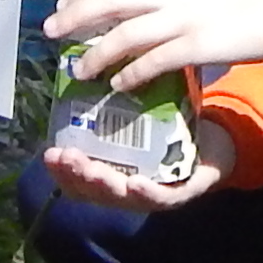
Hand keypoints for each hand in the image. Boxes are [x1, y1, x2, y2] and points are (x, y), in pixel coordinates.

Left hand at [40, 0, 262, 96]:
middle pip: (110, 2)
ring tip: (80, 69)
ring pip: (125, 35)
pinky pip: (154, 62)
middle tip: (51, 33)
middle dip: (76, 17)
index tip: (61, 6)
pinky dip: (132, 73)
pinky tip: (118, 85)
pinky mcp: (197, 45)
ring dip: (98, 53)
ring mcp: (182, 19)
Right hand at [40, 108, 234, 210]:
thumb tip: (87, 65)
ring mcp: (152, 194)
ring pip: (121, 195)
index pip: (78, 178)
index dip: (61, 170)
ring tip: (92, 170)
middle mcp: (126, 189)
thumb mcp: (137, 117)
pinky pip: (161, 196)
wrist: (213, 146)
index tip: (49, 154)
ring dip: (103, 183)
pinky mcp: (180, 193)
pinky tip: (134, 183)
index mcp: (111, 173)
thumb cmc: (167, 131)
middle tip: (64, 158)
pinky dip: (146, 192)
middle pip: (95, 189)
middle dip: (77, 175)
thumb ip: (113, 102)